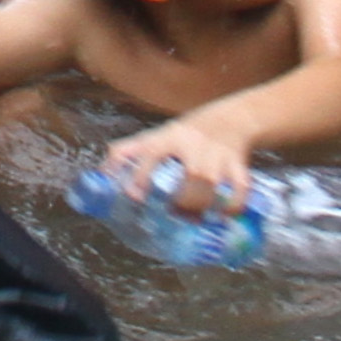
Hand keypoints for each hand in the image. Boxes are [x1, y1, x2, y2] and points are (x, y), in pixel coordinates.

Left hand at [104, 117, 252, 214]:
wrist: (230, 120)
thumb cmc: (183, 135)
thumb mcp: (156, 136)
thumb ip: (127, 152)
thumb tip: (100, 174)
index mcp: (168, 138)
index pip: (152, 152)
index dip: (142, 174)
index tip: (134, 196)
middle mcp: (193, 146)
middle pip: (192, 175)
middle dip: (183, 199)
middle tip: (173, 215)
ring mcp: (217, 156)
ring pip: (213, 183)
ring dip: (203, 205)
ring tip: (194, 220)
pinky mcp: (238, 164)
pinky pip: (240, 187)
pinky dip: (234, 204)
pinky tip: (224, 216)